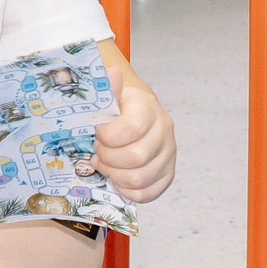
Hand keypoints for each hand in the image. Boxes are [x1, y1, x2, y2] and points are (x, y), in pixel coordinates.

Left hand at [93, 49, 176, 202]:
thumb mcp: (109, 94)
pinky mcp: (167, 174)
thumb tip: (111, 74)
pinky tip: (116, 178)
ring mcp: (168, 154)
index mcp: (149, 109)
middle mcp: (164, 131)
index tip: (97, 133)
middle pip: (136, 158)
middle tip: (97, 152)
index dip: (108, 136)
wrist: (136, 114)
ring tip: (105, 164)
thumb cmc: (117, 107)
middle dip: (108, 158)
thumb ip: (107, 88)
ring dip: (114, 175)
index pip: (132, 128)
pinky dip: (126, 190)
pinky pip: (147, 194)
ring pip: (139, 179)